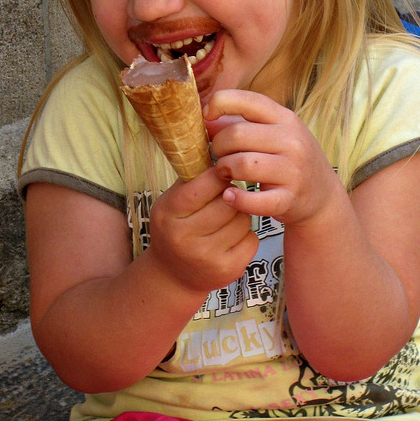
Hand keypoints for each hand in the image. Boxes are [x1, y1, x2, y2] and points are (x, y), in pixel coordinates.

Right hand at [148, 167, 258, 295]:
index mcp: (168, 213)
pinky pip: (251, 239)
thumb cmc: (176, 227)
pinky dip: (245, 235)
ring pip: (242, 220)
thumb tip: (220, 144)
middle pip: (227, 202)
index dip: (219, 173)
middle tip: (226, 196)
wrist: (173, 276)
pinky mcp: (228, 270)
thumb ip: (191, 179)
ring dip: (239, 214)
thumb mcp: (171, 201)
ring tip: (226, 218)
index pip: (203, 184)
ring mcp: (207, 257)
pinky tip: (231, 237)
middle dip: (231, 195)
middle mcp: (184, 238)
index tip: (224, 170)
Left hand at [204, 90, 332, 225]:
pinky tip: (230, 196)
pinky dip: (235, 199)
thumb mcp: (273, 135)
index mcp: (285, 118)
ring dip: (224, 170)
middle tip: (220, 156)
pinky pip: (252, 200)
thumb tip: (205, 118)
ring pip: (241, 164)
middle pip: (236, 135)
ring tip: (225, 173)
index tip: (207, 115)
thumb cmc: (290, 160)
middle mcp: (292, 141)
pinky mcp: (288, 199)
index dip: (220, 103)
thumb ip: (240, 124)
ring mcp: (293, 171)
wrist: (324, 197)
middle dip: (218, 146)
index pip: (247, 100)